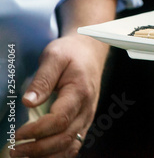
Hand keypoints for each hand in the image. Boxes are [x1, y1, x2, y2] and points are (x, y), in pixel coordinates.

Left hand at [11, 34, 107, 157]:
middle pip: (65, 138)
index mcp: (80, 92)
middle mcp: (86, 109)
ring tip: (24, 156)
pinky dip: (57, 155)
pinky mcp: (84, 122)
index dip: (37, 131)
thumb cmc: (71, 54)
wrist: (91, 53)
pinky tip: (40, 156)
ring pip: (71, 147)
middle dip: (38, 149)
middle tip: (15, 150)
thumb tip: (28, 101)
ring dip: (48, 157)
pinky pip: (74, 145)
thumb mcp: (54, 57)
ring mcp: (87, 118)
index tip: (17, 133)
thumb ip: (43, 79)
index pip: (60, 120)